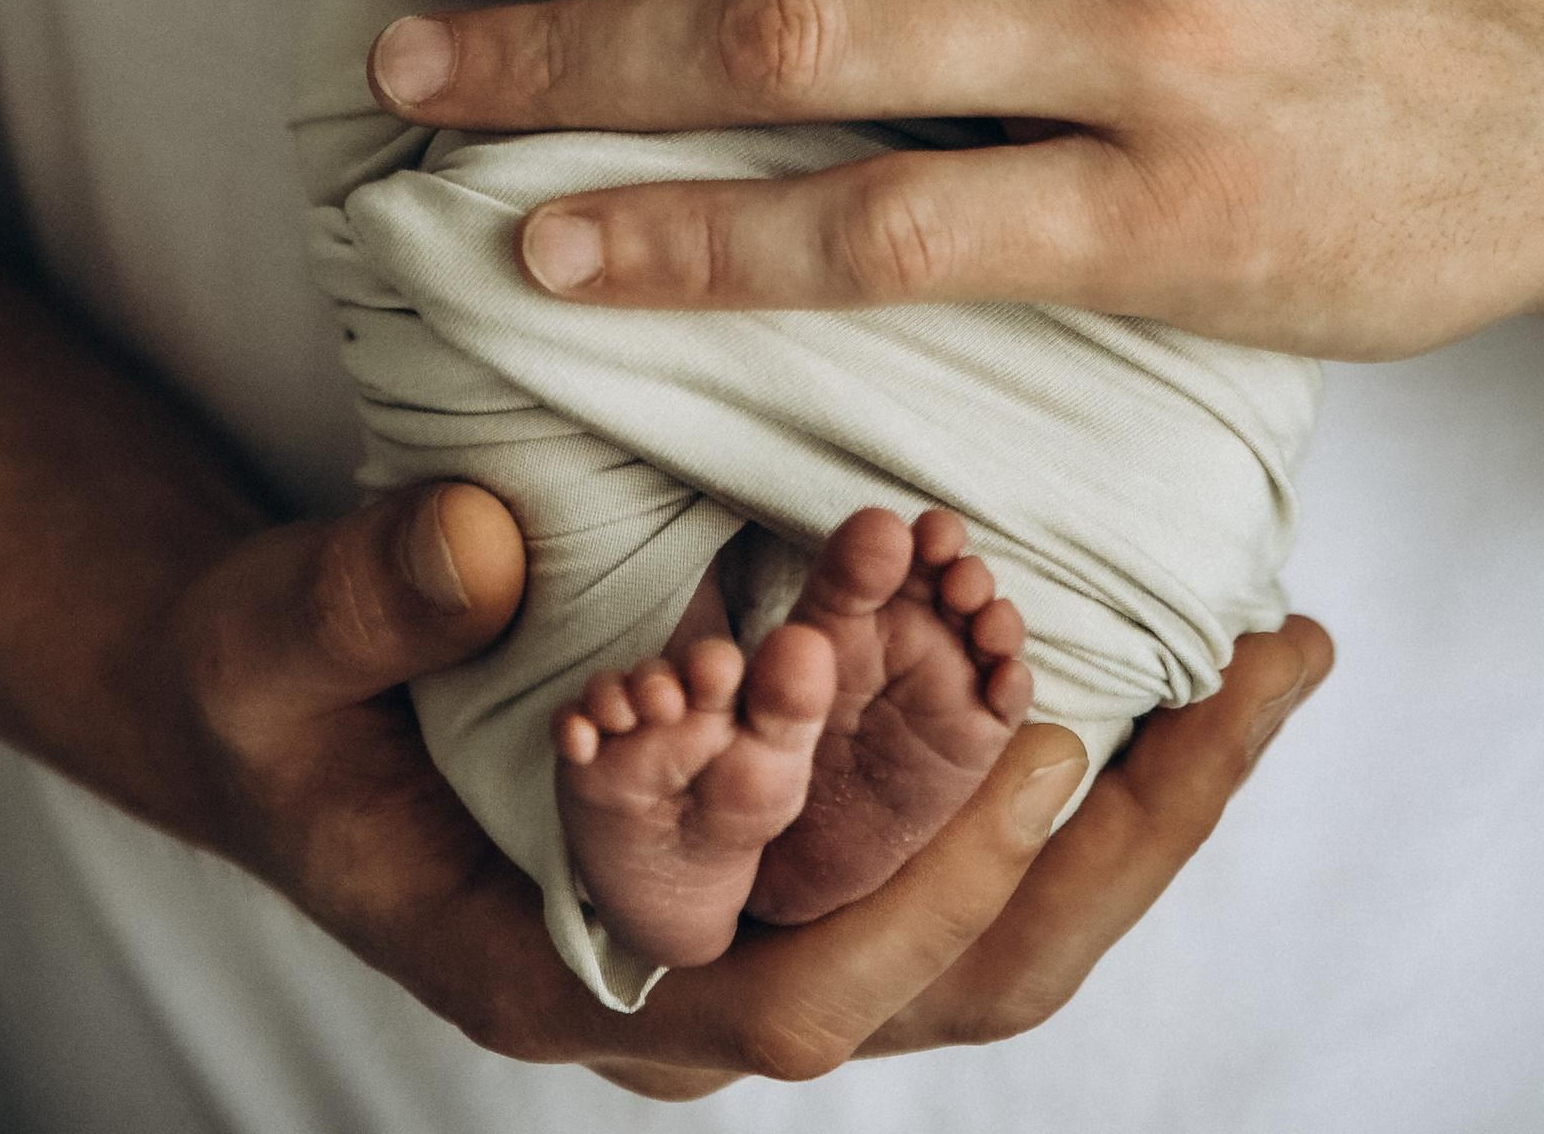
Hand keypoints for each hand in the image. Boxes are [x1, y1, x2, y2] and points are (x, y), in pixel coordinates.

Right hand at [156, 472, 1327, 1084]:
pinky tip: (1176, 644)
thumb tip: (482, 545)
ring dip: (1142, 805)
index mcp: (583, 968)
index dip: (925, 897)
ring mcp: (770, 910)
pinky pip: (972, 837)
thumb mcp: (274, 638)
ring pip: (1001, 926)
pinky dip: (1086, 756)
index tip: (1039, 749)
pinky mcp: (804, 837)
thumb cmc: (279, 699)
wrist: (294, 712)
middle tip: (1248, 683)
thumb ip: (363, 599)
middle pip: (962, 981)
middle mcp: (705, 969)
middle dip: (1117, 849)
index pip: (798, 999)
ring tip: (1269, 657)